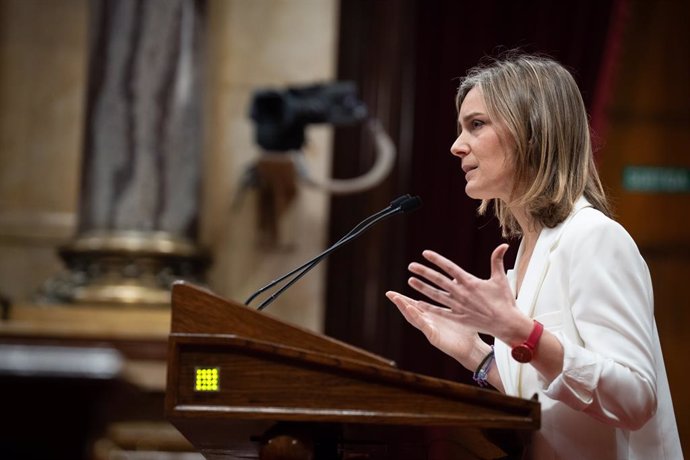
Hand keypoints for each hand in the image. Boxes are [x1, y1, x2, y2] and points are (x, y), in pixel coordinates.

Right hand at [385, 291, 488, 369]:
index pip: (414, 305)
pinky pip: (423, 325)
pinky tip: (410, 308)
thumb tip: (456, 277)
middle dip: (399, 302)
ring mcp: (429, 329)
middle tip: (389, 293)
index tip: (392, 291)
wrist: (473, 347)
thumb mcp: (458, 309)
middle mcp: (428, 322)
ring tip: (396, 298)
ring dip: (404, 307)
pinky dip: (416, 317)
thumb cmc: (466, 329)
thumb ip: (454, 294)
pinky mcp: (434, 336)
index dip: (403, 298)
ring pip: (413, 317)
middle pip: (410, 310)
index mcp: (432, 315)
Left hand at [406, 244, 530, 345]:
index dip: (437, 260)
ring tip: (411, 281)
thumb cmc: (505, 301)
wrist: (507, 323)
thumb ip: (497, 261)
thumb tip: (503, 245)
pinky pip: (441, 312)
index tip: (425, 253)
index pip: (449, 267)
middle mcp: (461, 293)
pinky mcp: (459, 318)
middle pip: (438, 280)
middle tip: (411, 266)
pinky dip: (429, 307)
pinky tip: (419, 303)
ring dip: (422, 288)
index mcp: (470, 282)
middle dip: (423, 272)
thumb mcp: (500, 278)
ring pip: (436, 295)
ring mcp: (458, 306)